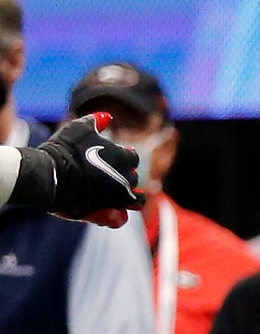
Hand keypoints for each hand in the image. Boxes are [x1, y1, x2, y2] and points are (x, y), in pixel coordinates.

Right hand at [22, 114, 140, 224]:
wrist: (51, 173)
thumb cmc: (63, 149)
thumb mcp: (79, 129)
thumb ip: (95, 122)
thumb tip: (107, 116)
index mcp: (124, 157)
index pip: (132, 157)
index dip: (124, 158)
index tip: (115, 159)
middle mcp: (126, 177)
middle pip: (132, 178)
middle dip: (124, 177)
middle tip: (110, 177)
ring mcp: (119, 196)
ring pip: (134, 200)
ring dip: (128, 198)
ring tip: (115, 197)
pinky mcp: (107, 212)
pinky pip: (119, 217)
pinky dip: (116, 216)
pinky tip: (109, 213)